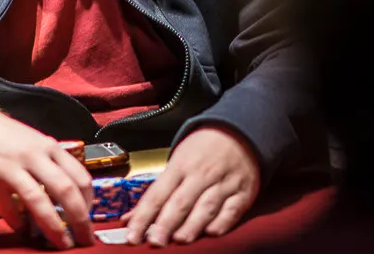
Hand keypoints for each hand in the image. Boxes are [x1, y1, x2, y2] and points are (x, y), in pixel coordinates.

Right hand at [0, 97, 94, 248]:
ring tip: (62, 243)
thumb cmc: (0, 135)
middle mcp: (33, 155)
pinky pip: (10, 210)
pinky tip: (23, 230)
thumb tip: (70, 194)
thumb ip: (50, 163)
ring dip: (54, 228)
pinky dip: (19, 225)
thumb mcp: (31, 141)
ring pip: (39, 202)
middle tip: (85, 239)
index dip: (89, 202)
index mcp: (48, 146)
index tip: (90, 219)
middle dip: (80, 220)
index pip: (80, 176)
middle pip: (66, 191)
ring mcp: (11, 167)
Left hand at [124, 127, 260, 245]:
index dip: (143, 216)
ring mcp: (223, 183)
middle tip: (155, 242)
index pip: (156, 195)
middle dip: (166, 223)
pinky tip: (212, 232)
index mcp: (179, 166)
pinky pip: (232, 210)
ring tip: (180, 239)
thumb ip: (156, 193)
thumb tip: (131, 218)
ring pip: (206, 207)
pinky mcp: (242, 193)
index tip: (132, 234)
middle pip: (180, 202)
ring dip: (192, 225)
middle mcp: (200, 175)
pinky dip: (222, 221)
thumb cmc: (203, 150)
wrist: (238, 131)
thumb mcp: (177, 162)